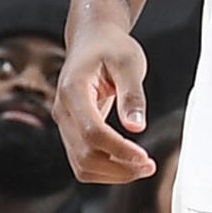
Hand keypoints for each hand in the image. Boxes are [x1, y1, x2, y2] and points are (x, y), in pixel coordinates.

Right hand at [55, 20, 155, 184]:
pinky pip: (83, 160)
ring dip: (112, 174)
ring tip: (142, 167)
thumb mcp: (129, 62)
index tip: (145, 158)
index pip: (92, 132)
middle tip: (149, 166)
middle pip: (85, 156)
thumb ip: (132, 95)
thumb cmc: (110, 46)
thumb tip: (137, 127)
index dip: (119, 150)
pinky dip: (106, 169)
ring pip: (82, 165)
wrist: (91, 39)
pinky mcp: (71, 131)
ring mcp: (64, 123)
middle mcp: (62, 110)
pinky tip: (128, 162)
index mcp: (73, 90)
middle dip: (118, 168)